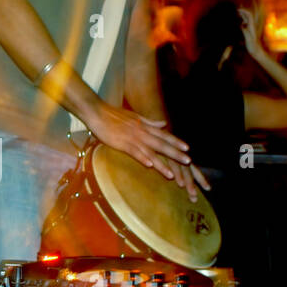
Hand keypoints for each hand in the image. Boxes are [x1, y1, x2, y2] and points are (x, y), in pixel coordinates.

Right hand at [87, 103, 210, 199]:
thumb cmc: (113, 115)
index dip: (176, 141)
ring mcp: (132, 138)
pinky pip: (134, 152)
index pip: (164, 135)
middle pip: (162, 144)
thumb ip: (150, 122)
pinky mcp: (122, 143)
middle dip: (176, 154)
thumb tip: (163, 124)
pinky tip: (150, 166)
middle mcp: (142, 132)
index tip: (188, 148)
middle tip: (188, 161)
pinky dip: (142, 159)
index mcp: (145, 126)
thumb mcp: (135, 116)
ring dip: (162, 163)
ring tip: (172, 174)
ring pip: (151, 152)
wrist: (97, 112)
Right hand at [238, 8, 264, 57]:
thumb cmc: (253, 47)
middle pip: (247, 16)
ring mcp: (250, 29)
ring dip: (241, 17)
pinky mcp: (249, 32)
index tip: (237, 10)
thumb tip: (241, 24)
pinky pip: (244, 25)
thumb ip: (245, 31)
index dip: (244, 11)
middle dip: (242, 12)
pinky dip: (240, 22)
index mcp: (252, 27)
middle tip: (234, 12)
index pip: (249, 15)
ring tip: (234, 16)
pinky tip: (236, 24)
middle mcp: (252, 26)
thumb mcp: (249, 39)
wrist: (257, 52)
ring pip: (246, 20)